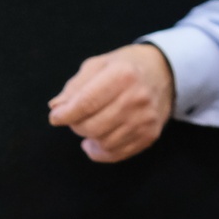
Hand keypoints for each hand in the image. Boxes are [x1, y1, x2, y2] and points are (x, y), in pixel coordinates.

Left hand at [48, 43, 174, 162]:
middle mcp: (137, 98)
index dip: (65, 114)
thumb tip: (56, 108)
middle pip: (93, 126)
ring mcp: (145, 119)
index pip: (86, 103)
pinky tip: (96, 141)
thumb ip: (75, 87)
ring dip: (89, 137)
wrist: (163, 73)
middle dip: (76, 125)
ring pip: (104, 142)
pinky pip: (117, 154)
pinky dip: (100, 151)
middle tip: (75, 118)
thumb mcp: (98, 65)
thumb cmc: (124, 67)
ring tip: (88, 125)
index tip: (55, 117)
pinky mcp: (150, 135)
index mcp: (122, 74)